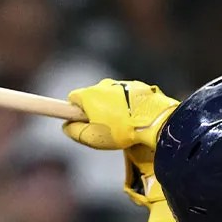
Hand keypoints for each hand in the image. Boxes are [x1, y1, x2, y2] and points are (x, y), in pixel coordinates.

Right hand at [63, 79, 178, 206]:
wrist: (155, 120)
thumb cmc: (122, 130)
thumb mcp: (93, 138)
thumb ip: (75, 131)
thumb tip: (67, 126)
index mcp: (89, 95)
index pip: (72, 98)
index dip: (74, 110)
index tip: (79, 120)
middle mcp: (103, 84)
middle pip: (92, 96)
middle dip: (95, 110)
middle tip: (104, 127)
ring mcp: (122, 84)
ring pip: (110, 96)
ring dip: (113, 108)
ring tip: (124, 124)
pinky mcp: (138, 86)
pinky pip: (127, 96)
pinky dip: (128, 105)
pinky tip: (135, 118)